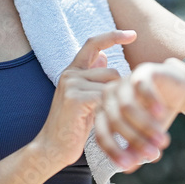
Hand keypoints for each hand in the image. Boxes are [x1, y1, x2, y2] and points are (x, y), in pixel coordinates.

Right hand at [31, 30, 136, 171]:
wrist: (51, 149)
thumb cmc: (71, 126)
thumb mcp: (83, 98)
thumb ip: (92, 77)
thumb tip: (104, 56)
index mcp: (72, 71)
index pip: (93, 43)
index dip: (113, 36)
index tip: (133, 34)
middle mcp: (70, 74)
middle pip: (111, 72)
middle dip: (123, 91)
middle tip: (127, 110)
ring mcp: (71, 85)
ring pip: (111, 85)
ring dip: (120, 104)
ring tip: (118, 121)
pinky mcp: (74, 99)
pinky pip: (106, 98)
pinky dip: (114, 112)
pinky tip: (112, 125)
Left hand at [95, 57, 184, 172]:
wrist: (173, 87)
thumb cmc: (153, 114)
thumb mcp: (146, 135)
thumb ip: (135, 149)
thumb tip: (128, 168)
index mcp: (104, 112)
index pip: (102, 134)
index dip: (114, 151)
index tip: (128, 166)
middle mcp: (109, 96)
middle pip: (115, 121)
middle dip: (135, 140)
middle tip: (153, 155)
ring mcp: (123, 82)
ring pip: (127, 107)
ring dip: (145, 126)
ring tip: (163, 140)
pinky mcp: (140, 72)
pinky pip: (142, 88)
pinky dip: (151, 102)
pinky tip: (161, 113)